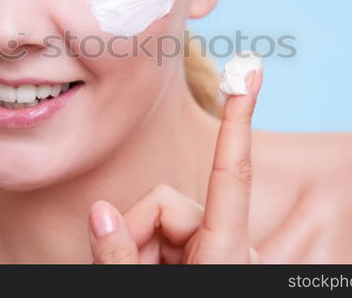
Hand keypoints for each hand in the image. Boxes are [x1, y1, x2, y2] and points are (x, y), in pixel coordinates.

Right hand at [88, 66, 263, 262]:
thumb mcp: (142, 289)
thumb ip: (118, 254)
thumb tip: (100, 212)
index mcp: (226, 251)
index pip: (232, 172)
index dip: (238, 119)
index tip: (251, 75)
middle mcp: (228, 245)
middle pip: (168, 200)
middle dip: (138, 230)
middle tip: (129, 270)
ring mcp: (217, 250)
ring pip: (162, 216)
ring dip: (140, 246)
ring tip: (140, 275)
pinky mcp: (206, 256)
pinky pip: (165, 235)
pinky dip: (146, 252)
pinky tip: (146, 273)